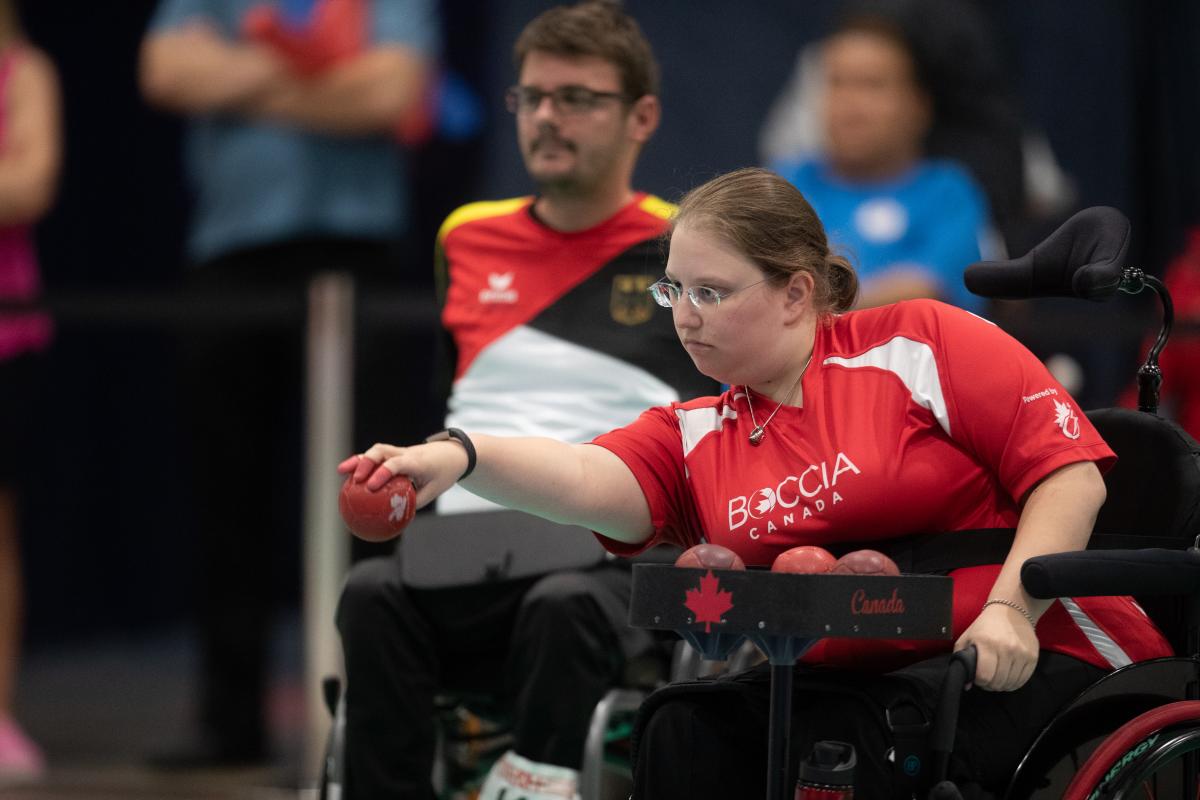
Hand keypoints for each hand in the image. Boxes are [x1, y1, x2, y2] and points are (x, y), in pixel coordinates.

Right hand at [337, 440, 468, 509]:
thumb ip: (415, 503)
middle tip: (355, 480)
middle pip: (381, 451)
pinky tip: (349, 475)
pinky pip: (377, 455)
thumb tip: (396, 521)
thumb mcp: (434, 491)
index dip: (382, 473)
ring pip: (376, 450)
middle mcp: (405, 453)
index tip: (371, 487)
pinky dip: (363, 462)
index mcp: (417, 462)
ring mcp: (399, 450)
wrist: (452, 453)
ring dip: (359, 459)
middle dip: (365, 463)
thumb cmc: (443, 474)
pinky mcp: (395, 452)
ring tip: (341, 471)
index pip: (397, 464)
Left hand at [954, 602, 1039, 691]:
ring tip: (997, 678)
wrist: (1011, 612)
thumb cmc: (985, 626)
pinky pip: (1023, 680)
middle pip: (998, 682)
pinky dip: (1014, 683)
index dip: (979, 681)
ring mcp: (1021, 653)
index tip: (978, 677)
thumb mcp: (968, 637)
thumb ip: (962, 658)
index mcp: (987, 643)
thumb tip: (967, 685)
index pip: (984, 675)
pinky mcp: (1033, 657)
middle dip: (990, 684)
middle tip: (988, 678)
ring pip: (1011, 683)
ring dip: (1002, 685)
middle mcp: (1006, 648)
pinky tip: (1008, 677)